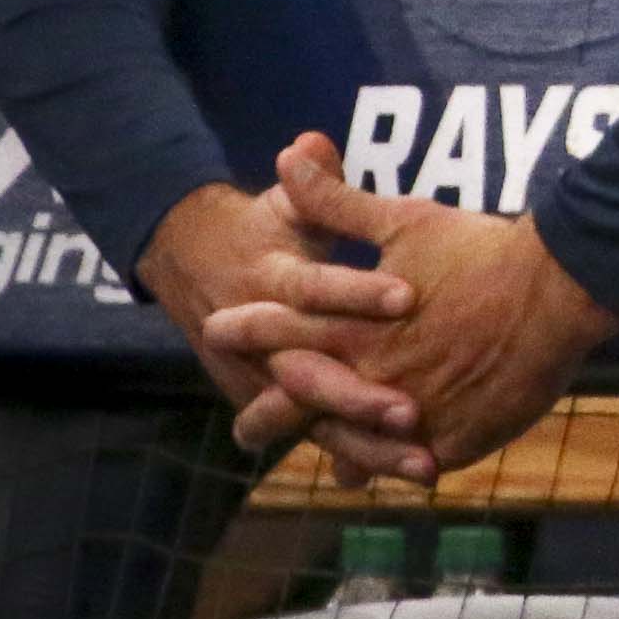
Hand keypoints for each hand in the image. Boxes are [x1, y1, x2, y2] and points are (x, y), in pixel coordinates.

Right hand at [131, 154, 421, 467]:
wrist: (194, 268)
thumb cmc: (262, 235)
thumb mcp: (287, 212)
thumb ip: (313, 190)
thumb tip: (307, 143)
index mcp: (272, 285)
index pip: (318, 290)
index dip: (359, 292)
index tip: (409, 296)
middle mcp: (268, 346)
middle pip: (315, 378)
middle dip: (359, 395)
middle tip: (409, 409)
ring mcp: (281, 386)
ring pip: (325, 424)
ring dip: (372, 446)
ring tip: (424, 464)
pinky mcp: (297, 411)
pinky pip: (337, 444)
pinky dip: (371, 464)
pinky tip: (419, 475)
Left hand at [204, 137, 618, 485]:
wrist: (561, 289)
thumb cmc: (482, 250)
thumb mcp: (405, 220)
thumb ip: (338, 200)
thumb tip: (287, 154)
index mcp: (355, 327)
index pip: (282, 331)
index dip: (247, 331)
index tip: (216, 331)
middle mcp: (375, 378)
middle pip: (308, 406)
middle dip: (270, 417)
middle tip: (246, 429)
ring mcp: (414, 415)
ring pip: (363, 445)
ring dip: (347, 453)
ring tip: (338, 469)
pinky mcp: (456, 437)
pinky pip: (424, 460)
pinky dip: (413, 464)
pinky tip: (412, 468)